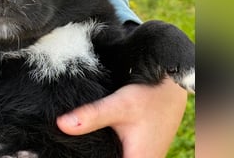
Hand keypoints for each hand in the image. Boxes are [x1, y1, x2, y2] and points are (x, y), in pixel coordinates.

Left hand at [56, 78, 186, 157]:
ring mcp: (144, 156)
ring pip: (116, 156)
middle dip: (93, 154)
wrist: (172, 83)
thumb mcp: (119, 105)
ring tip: (82, 144)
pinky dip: (109, 149)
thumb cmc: (150, 94)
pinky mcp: (143, 148)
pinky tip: (96, 139)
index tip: (72, 153)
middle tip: (72, 147)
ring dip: (102, 152)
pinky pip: (123, 153)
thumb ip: (91, 116)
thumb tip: (61, 124)